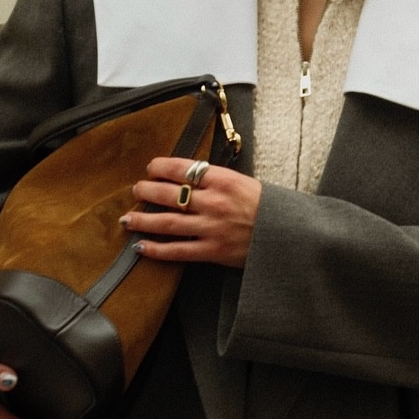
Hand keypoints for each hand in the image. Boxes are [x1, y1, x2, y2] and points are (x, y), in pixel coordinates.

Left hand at [123, 157, 261, 267]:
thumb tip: (188, 177)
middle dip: (147, 191)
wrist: (290, 236)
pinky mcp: (213, 251)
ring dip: (144, 219)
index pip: (183, 168)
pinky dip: (157, 249)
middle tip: (135, 190)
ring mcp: (212, 227)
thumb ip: (217, 181)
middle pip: (170, 193)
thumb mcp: (245, 183)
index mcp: (224, 180)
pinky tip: (141, 247)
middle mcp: (214, 202)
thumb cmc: (269, 208)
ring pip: (168, 222)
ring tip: (128, 218)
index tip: (151, 168)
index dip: (161, 167)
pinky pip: (178, 251)